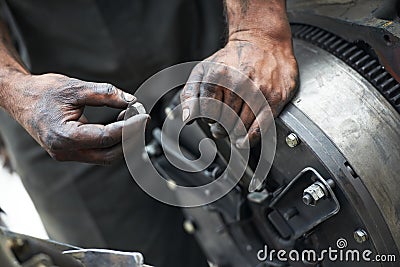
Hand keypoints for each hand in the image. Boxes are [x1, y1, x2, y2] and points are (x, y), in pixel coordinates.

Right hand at [5, 72, 147, 163]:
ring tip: (131, 120)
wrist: (20, 97)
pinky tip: (119, 125)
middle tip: (141, 120)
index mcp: (64, 136)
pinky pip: (97, 152)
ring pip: (104, 156)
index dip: (129, 128)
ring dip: (121, 141)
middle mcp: (65, 151)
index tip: (143, 116)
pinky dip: (111, 141)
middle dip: (129, 139)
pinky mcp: (70, 152)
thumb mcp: (75, 88)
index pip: (106, 137)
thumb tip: (131, 101)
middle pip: (108, 154)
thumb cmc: (42, 91)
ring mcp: (67, 154)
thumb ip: (105, 94)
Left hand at [180, 38, 298, 147]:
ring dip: (234, 134)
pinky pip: (261, 127)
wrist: (264, 41)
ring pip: (241, 127)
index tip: (211, 117)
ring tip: (233, 130)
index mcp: (218, 76)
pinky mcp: (274, 98)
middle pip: (224, 122)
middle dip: (221, 129)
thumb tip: (188, 118)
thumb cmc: (232, 58)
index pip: (207, 113)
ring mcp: (258, 91)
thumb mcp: (203, 70)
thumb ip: (190, 94)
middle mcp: (239, 83)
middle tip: (222, 126)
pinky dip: (251, 138)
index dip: (208, 118)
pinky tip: (244, 140)